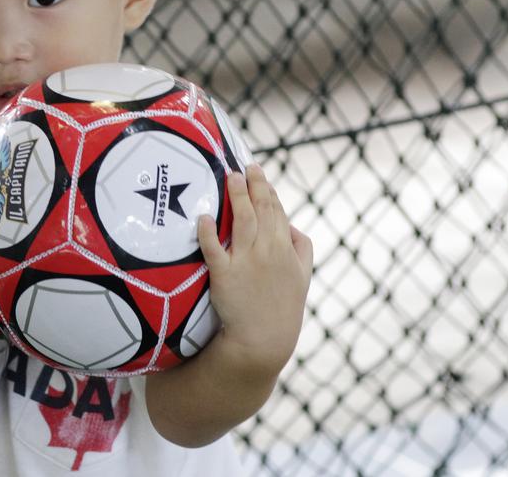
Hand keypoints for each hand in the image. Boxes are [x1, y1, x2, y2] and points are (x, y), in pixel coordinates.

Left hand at [197, 164, 312, 376]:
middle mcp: (268, 251)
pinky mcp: (224, 275)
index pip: (277, 212)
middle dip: (253, 185)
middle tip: (244, 167)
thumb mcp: (303, 276)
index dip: (267, 191)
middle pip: (261, 210)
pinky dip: (208, 232)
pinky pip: (214, 249)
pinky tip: (204, 217)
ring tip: (230, 178)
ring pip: (241, 221)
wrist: (264, 339)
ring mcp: (246, 262)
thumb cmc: (282, 306)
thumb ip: (302, 247)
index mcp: (287, 249)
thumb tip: (292, 225)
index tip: (258, 173)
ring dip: (236, 197)